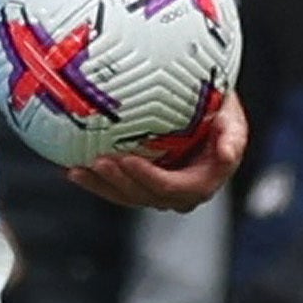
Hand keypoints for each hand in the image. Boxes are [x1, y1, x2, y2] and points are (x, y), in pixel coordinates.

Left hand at [68, 93, 247, 210]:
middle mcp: (181, 191)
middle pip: (147, 196)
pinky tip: (71, 169)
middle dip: (120, 184)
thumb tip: (226, 152)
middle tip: (98, 162)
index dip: (150, 179)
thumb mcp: (231, 116)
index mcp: (204, 180)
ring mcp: (158, 188)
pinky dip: (94, 181)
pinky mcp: (139, 181)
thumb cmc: (218, 106)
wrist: (205, 107)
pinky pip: (116, 186)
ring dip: (102, 185)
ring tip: (78, 170)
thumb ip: (232, 135)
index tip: (127, 159)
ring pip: (127, 195)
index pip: (175, 188)